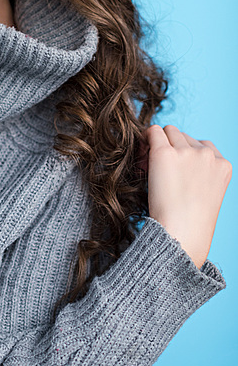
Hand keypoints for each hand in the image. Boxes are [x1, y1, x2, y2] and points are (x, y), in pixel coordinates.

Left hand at [145, 125, 231, 268]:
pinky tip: (142, 157)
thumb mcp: (206, 194)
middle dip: (172, 146)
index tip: (176, 170)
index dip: (186, 154)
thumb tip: (176, 158)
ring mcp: (187, 152)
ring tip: (149, 165)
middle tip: (159, 168)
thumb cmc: (189, 223)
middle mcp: (207, 155)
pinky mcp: (165, 153)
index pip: (202, 146)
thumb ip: (199, 173)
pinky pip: (153, 131)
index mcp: (223, 165)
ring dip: (159, 143)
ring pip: (169, 131)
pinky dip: (146, 139)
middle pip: (184, 136)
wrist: (181, 234)